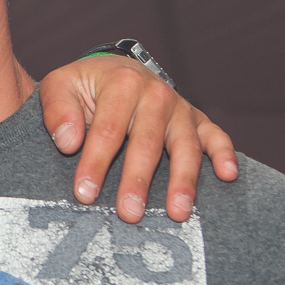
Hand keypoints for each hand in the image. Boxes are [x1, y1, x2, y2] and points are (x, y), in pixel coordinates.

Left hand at [37, 54, 237, 222]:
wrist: (115, 71)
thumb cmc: (84, 87)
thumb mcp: (60, 86)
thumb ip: (57, 111)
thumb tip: (68, 142)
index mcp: (122, 84)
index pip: (107, 130)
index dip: (96, 163)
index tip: (85, 194)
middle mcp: (156, 94)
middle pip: (147, 143)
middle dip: (137, 180)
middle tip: (129, 214)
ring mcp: (180, 109)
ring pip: (184, 146)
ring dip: (183, 180)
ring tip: (177, 212)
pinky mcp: (198, 121)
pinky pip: (216, 137)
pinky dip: (224, 154)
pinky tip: (227, 176)